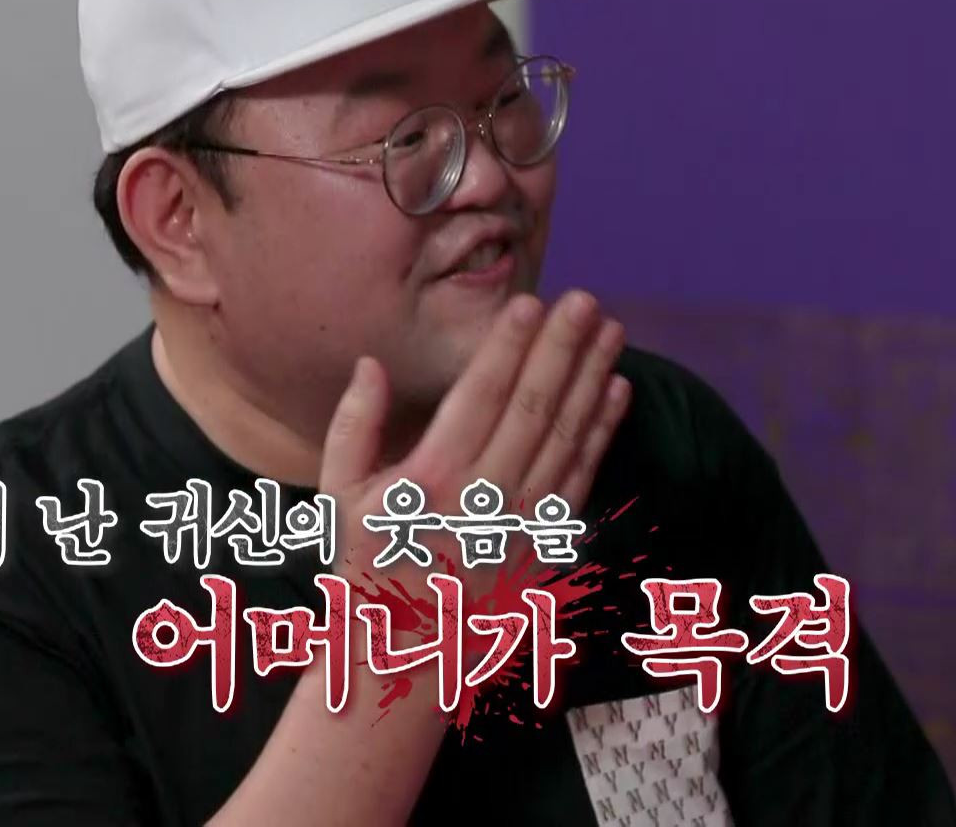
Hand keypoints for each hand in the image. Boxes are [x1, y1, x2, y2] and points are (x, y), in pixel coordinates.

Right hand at [318, 290, 631, 598]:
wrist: (403, 655)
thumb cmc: (365, 566)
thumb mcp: (338, 497)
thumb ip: (354, 426)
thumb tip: (370, 363)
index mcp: (429, 482)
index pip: (480, 398)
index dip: (509, 347)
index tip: (531, 303)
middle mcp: (483, 502)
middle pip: (533, 410)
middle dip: (562, 350)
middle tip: (586, 300)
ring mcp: (521, 527)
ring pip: (566, 439)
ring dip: (592, 380)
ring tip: (611, 331)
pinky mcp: (545, 546)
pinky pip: (582, 478)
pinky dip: (602, 432)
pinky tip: (616, 391)